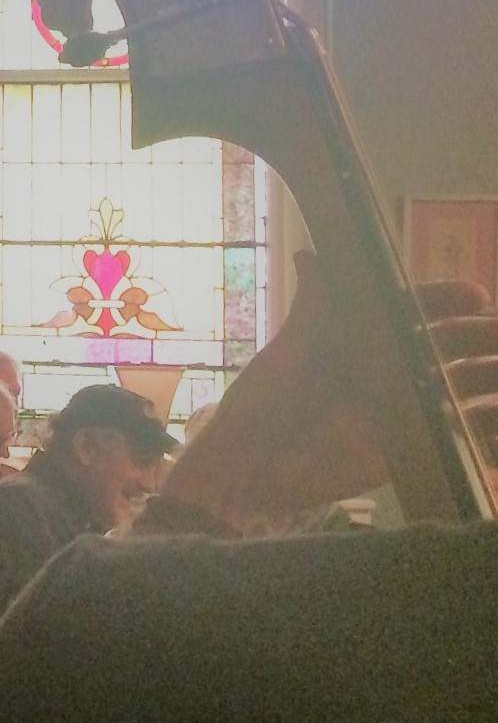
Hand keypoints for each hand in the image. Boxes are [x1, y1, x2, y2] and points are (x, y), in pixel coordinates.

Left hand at [162, 252, 497, 532]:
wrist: (250, 468)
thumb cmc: (260, 404)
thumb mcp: (287, 355)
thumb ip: (312, 311)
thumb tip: (310, 254)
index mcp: (357, 339)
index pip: (410, 310)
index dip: (443, 300)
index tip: (473, 296)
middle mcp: (385, 369)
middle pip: (445, 344)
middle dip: (476, 335)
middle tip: (493, 333)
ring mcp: (399, 407)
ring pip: (458, 384)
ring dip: (485, 373)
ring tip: (497, 367)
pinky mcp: (407, 447)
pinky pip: (454, 432)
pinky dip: (479, 421)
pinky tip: (487, 411)